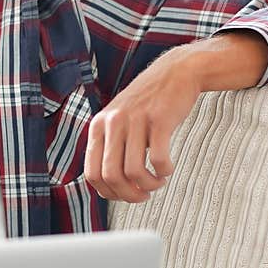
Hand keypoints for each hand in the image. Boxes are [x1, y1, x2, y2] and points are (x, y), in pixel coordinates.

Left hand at [84, 46, 200, 202]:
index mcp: (98, 126)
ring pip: (134, 172)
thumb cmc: (148, 103)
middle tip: (143, 195)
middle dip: (129, 195)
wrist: (175, 72)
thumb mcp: (118, 120)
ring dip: (149, 185)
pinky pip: (158, 159)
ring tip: (158, 181)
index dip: (109, 193)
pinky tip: (167, 168)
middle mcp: (113, 122)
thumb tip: (108, 187)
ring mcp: (135, 120)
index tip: (124, 195)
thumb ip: (109, 146)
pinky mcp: (159, 119)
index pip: (92, 174)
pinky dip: (164, 171)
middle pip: (112, 177)